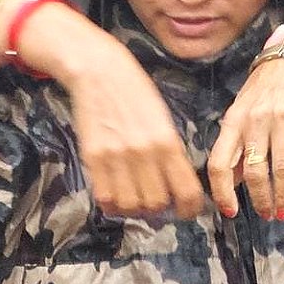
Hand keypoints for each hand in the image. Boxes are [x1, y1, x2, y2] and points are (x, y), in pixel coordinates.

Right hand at [63, 38, 205, 218]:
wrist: (100, 73)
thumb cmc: (135, 92)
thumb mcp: (163, 118)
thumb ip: (171, 150)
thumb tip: (179, 182)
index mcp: (168, 141)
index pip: (187, 190)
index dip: (191, 209)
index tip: (188, 211)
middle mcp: (144, 152)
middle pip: (157, 203)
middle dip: (161, 208)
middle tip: (159, 201)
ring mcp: (116, 157)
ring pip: (131, 205)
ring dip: (137, 208)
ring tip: (138, 198)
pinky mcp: (93, 158)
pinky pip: (105, 198)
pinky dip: (114, 204)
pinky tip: (118, 196)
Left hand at [208, 29, 283, 220]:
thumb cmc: (268, 85)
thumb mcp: (244, 109)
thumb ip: (237, 144)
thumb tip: (232, 182)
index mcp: (234, 119)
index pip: (220, 162)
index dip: (222, 192)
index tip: (230, 211)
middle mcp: (255, 119)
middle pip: (254, 171)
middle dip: (262, 200)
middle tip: (269, 215)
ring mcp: (281, 117)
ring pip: (281, 169)